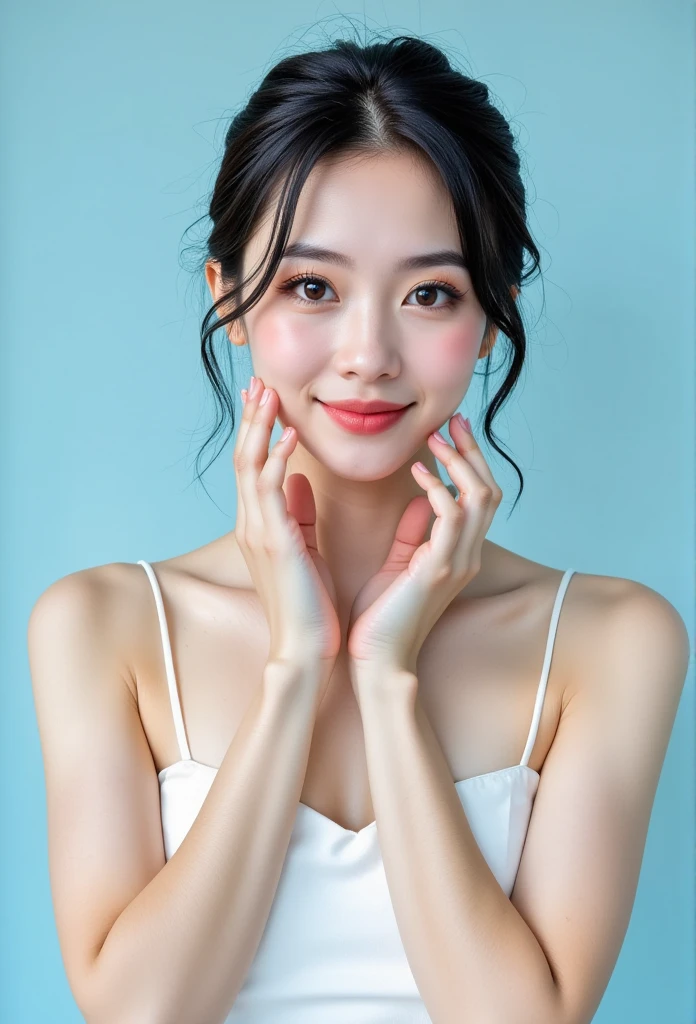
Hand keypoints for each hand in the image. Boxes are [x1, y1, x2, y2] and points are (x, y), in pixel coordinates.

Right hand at [234, 377, 340, 684]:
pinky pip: (269, 489)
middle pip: (245, 457)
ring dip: (260, 426)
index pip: (253, 466)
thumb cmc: (309, 606)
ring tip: (269, 393)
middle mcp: (251, 524)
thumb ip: (298, 514)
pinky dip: (277, 457)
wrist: (305, 650)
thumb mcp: (304, 550)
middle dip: (252, 418)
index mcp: (260, 526)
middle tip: (257, 381)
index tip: (265, 398)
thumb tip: (297, 479)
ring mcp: (258, 531)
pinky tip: (291, 434)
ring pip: (250, 465)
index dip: (258, 431)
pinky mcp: (273, 541)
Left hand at [346, 415, 502, 679]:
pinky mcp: (438, 569)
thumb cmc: (381, 619)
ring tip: (434, 440)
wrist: (377, 661)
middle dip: (472, 452)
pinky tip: (418, 474)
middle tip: (452, 422)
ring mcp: (456, 563)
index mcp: (457, 554)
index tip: (450, 432)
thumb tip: (420, 499)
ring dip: (459, 463)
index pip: (478, 498)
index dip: (469, 462)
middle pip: (489, 490)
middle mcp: (466, 556)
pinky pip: (452, 516)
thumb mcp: (400, 565)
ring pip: (479, 497)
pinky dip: (439, 488)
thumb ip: (414, 533)